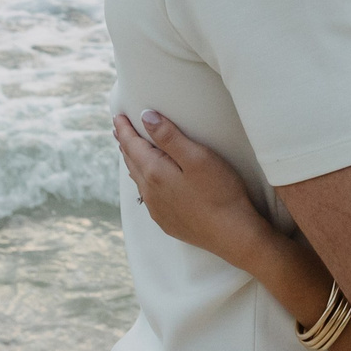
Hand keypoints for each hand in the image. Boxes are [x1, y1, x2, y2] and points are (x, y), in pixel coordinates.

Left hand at [114, 109, 277, 271]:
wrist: (232, 234)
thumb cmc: (220, 193)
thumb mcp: (197, 157)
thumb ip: (169, 136)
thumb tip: (145, 117)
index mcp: (154, 172)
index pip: (132, 145)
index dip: (124, 129)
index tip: (118, 116)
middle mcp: (150, 192)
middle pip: (132, 162)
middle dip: (126, 144)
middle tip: (120, 130)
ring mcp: (158, 209)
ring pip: (139, 180)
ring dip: (133, 162)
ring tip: (130, 151)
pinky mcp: (168, 221)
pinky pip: (148, 196)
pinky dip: (144, 181)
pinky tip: (149, 182)